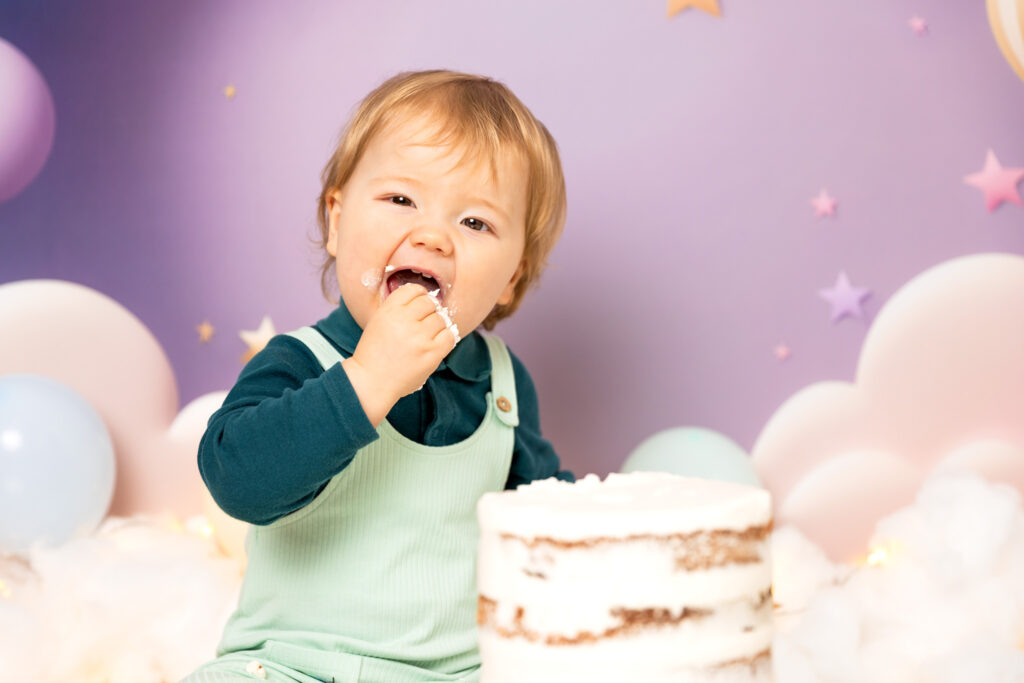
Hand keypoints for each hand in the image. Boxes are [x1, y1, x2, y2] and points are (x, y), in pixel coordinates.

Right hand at [343, 283, 456, 425]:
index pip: (414, 289)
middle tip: (422, 324)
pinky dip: (445, 337)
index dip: (419, 296)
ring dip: (436, 326)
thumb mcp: (379, 321)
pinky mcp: (432, 353)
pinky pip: (450, 335)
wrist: (371, 382)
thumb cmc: (375, 353)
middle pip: (429, 303)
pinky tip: (436, 343)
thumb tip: (426, 298)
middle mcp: (405, 320)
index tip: (418, 305)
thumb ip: (398, 308)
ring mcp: (420, 337)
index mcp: (389, 310)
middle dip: (428, 311)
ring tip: (426, 336)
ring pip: (441, 318)